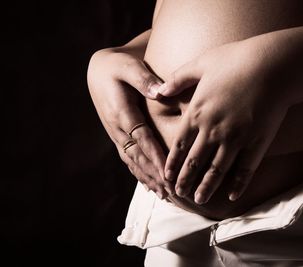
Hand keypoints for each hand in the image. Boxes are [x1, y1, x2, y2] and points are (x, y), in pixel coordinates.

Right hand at [87, 46, 170, 198]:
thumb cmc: (118, 66)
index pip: (140, 138)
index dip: (154, 155)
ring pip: (133, 161)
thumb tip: (160, 92)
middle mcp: (117, 128)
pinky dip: (140, 173)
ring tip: (165, 195)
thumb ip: (143, 79)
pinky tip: (150, 186)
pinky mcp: (118, 136)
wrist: (100, 71)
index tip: (168, 172)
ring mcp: (116, 134)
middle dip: (154, 174)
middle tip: (172, 192)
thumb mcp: (129, 66)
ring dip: (148, 178)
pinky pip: (129, 158)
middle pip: (137, 156)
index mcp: (121, 111)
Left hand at [159, 34, 292, 203]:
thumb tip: (159, 91)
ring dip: (207, 187)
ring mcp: (235, 138)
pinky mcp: (257, 142)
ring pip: (217, 170)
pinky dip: (239, 184)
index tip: (167, 176)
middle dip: (185, 180)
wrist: (273, 64)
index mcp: (197, 112)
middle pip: (195, 162)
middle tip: (179, 194)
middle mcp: (213, 130)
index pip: (180, 145)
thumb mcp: (201, 63)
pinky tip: (233, 196)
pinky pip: (246, 169)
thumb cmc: (236, 59)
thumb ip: (178, 78)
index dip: (172, 163)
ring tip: (199, 200)